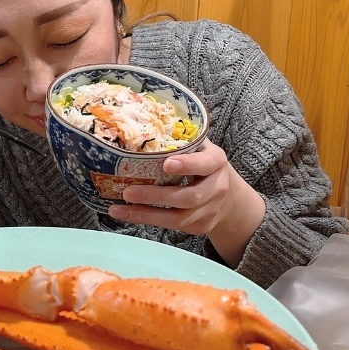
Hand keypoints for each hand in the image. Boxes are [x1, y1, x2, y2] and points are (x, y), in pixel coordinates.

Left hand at [107, 140, 265, 267]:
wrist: (230, 198)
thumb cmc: (203, 165)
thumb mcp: (200, 148)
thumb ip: (180, 140)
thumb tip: (140, 123)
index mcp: (216, 162)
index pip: (205, 163)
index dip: (187, 165)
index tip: (166, 163)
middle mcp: (217, 188)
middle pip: (189, 196)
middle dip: (156, 196)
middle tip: (128, 192)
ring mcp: (209, 211)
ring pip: (179, 218)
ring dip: (146, 214)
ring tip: (118, 209)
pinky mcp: (200, 226)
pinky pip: (173, 226)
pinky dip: (148, 220)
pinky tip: (127, 214)